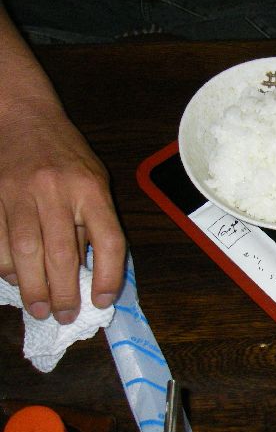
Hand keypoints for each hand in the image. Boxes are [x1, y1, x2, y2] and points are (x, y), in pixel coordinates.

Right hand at [0, 100, 125, 323]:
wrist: (21, 115)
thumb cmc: (64, 153)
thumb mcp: (93, 179)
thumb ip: (92, 220)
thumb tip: (90, 271)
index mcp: (91, 188)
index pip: (109, 240)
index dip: (110, 276)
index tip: (104, 300)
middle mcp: (57, 191)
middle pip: (63, 252)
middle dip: (65, 292)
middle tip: (64, 316)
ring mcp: (20, 192)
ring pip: (25, 251)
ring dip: (32, 287)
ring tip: (39, 309)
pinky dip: (4, 265)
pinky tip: (13, 279)